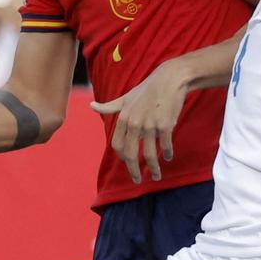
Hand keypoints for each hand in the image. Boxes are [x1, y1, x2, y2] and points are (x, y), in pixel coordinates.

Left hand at [90, 61, 187, 182]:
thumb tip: (91, 106)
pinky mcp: (165, 125)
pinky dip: (167, 153)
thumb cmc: (147, 89)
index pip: (117, 145)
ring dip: (153, 168)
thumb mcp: (125, 98)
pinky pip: (165, 145)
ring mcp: (150, 125)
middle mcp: (134, 123)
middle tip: (137, 180)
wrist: (169, 79)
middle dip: (134, 171)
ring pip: (149, 154)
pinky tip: (169, 157)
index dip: (122, 158)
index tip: (128, 165)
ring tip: (156, 176)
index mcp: (124, 118)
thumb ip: (109, 106)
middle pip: (131, 154)